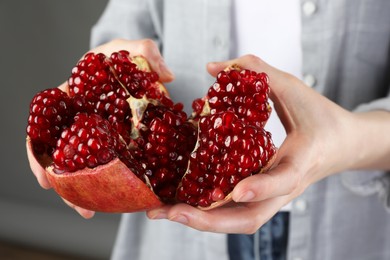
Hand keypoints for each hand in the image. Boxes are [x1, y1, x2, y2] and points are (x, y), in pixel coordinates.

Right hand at [28, 38, 173, 217]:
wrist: (135, 68)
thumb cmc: (124, 57)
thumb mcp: (130, 48)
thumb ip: (146, 53)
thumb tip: (166, 77)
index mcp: (71, 100)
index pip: (45, 128)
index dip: (40, 155)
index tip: (45, 178)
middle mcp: (81, 122)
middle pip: (64, 156)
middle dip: (67, 185)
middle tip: (78, 207)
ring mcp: (98, 136)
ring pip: (86, 166)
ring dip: (87, 190)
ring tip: (94, 212)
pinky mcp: (118, 143)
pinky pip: (111, 164)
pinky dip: (112, 181)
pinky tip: (121, 197)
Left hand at [146, 54, 389, 232]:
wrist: (343, 145)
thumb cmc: (322, 117)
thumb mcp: (295, 88)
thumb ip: (258, 72)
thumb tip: (214, 67)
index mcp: (303, 160)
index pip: (284, 180)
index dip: (262, 187)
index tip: (236, 190)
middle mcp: (286, 188)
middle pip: (251, 218)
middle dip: (210, 221)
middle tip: (172, 212)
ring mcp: (274, 196)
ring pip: (240, 221)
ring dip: (202, 222)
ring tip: (165, 212)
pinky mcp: (264, 196)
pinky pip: (236, 211)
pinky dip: (209, 212)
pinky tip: (182, 203)